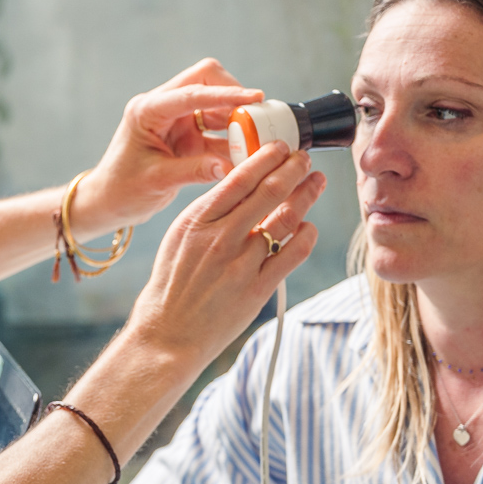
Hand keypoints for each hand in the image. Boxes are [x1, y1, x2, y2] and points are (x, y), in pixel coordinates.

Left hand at [69, 58, 265, 238]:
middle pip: (206, 80)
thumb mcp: (157, 182)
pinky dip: (234, 138)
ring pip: (216, 103)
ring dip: (238, 118)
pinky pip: (217, 129)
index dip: (225, 94)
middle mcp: (163, 107)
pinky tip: (249, 152)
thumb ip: (194, 171)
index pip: (191, 93)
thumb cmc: (122, 190)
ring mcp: (176, 119)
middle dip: (234, 95)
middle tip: (258, 119)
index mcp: (147, 111)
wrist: (108, 201)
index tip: (256, 97)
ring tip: (259, 138)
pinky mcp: (187, 135)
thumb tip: (231, 167)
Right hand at [126, 140, 323, 367]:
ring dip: (306, 196)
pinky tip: (308, 227)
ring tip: (315, 184)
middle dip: (293, 169)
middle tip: (305, 159)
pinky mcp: (257, 289)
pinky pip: (293, 254)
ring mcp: (240, 264)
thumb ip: (208, 214)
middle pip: (269, 192)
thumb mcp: (178, 239)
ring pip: (286, 219)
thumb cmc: (171, 287)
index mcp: (196, 222)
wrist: (167, 335)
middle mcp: (220, 239)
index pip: (239, 178)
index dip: (266, 158)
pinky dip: (306, 235)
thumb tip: (241, 187)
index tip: (280, 148)